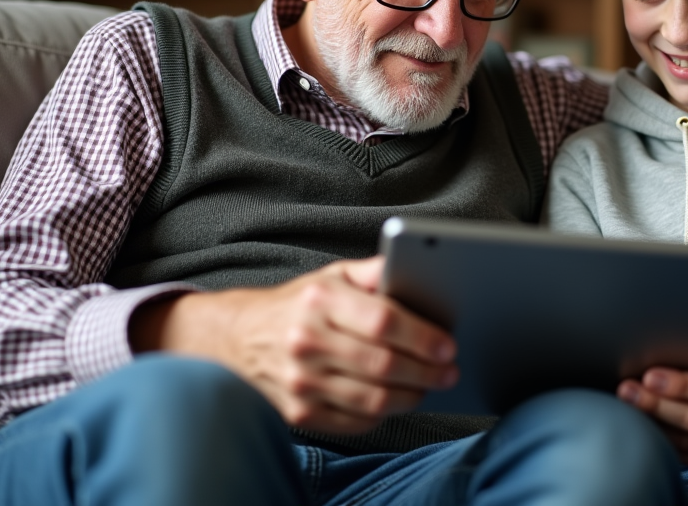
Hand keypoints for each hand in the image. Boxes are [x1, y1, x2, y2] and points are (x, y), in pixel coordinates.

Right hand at [130, 257, 457, 435]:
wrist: (237, 339)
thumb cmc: (299, 304)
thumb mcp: (332, 276)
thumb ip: (375, 271)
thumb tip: (419, 266)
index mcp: (320, 300)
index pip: (382, 322)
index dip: (422, 336)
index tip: (448, 345)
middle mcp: (306, 341)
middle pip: (383, 364)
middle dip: (427, 371)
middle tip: (449, 370)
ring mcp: (300, 382)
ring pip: (374, 398)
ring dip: (412, 396)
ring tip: (431, 386)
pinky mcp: (299, 413)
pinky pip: (356, 421)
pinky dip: (384, 414)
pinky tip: (398, 400)